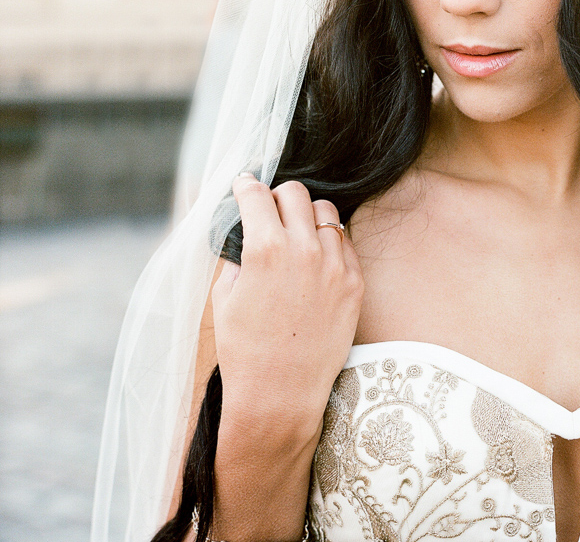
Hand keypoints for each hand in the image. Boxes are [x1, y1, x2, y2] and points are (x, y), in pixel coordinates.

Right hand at [212, 175, 363, 437]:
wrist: (281, 396)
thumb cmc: (244, 350)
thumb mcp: (223, 298)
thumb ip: (234, 255)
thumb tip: (243, 231)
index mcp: (265, 249)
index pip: (257, 196)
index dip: (245, 186)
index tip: (244, 184)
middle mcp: (304, 249)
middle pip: (295, 193)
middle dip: (277, 196)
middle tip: (270, 208)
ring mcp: (334, 264)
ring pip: (326, 212)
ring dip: (307, 215)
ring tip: (296, 231)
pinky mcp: (354, 282)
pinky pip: (345, 242)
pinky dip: (329, 241)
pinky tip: (315, 256)